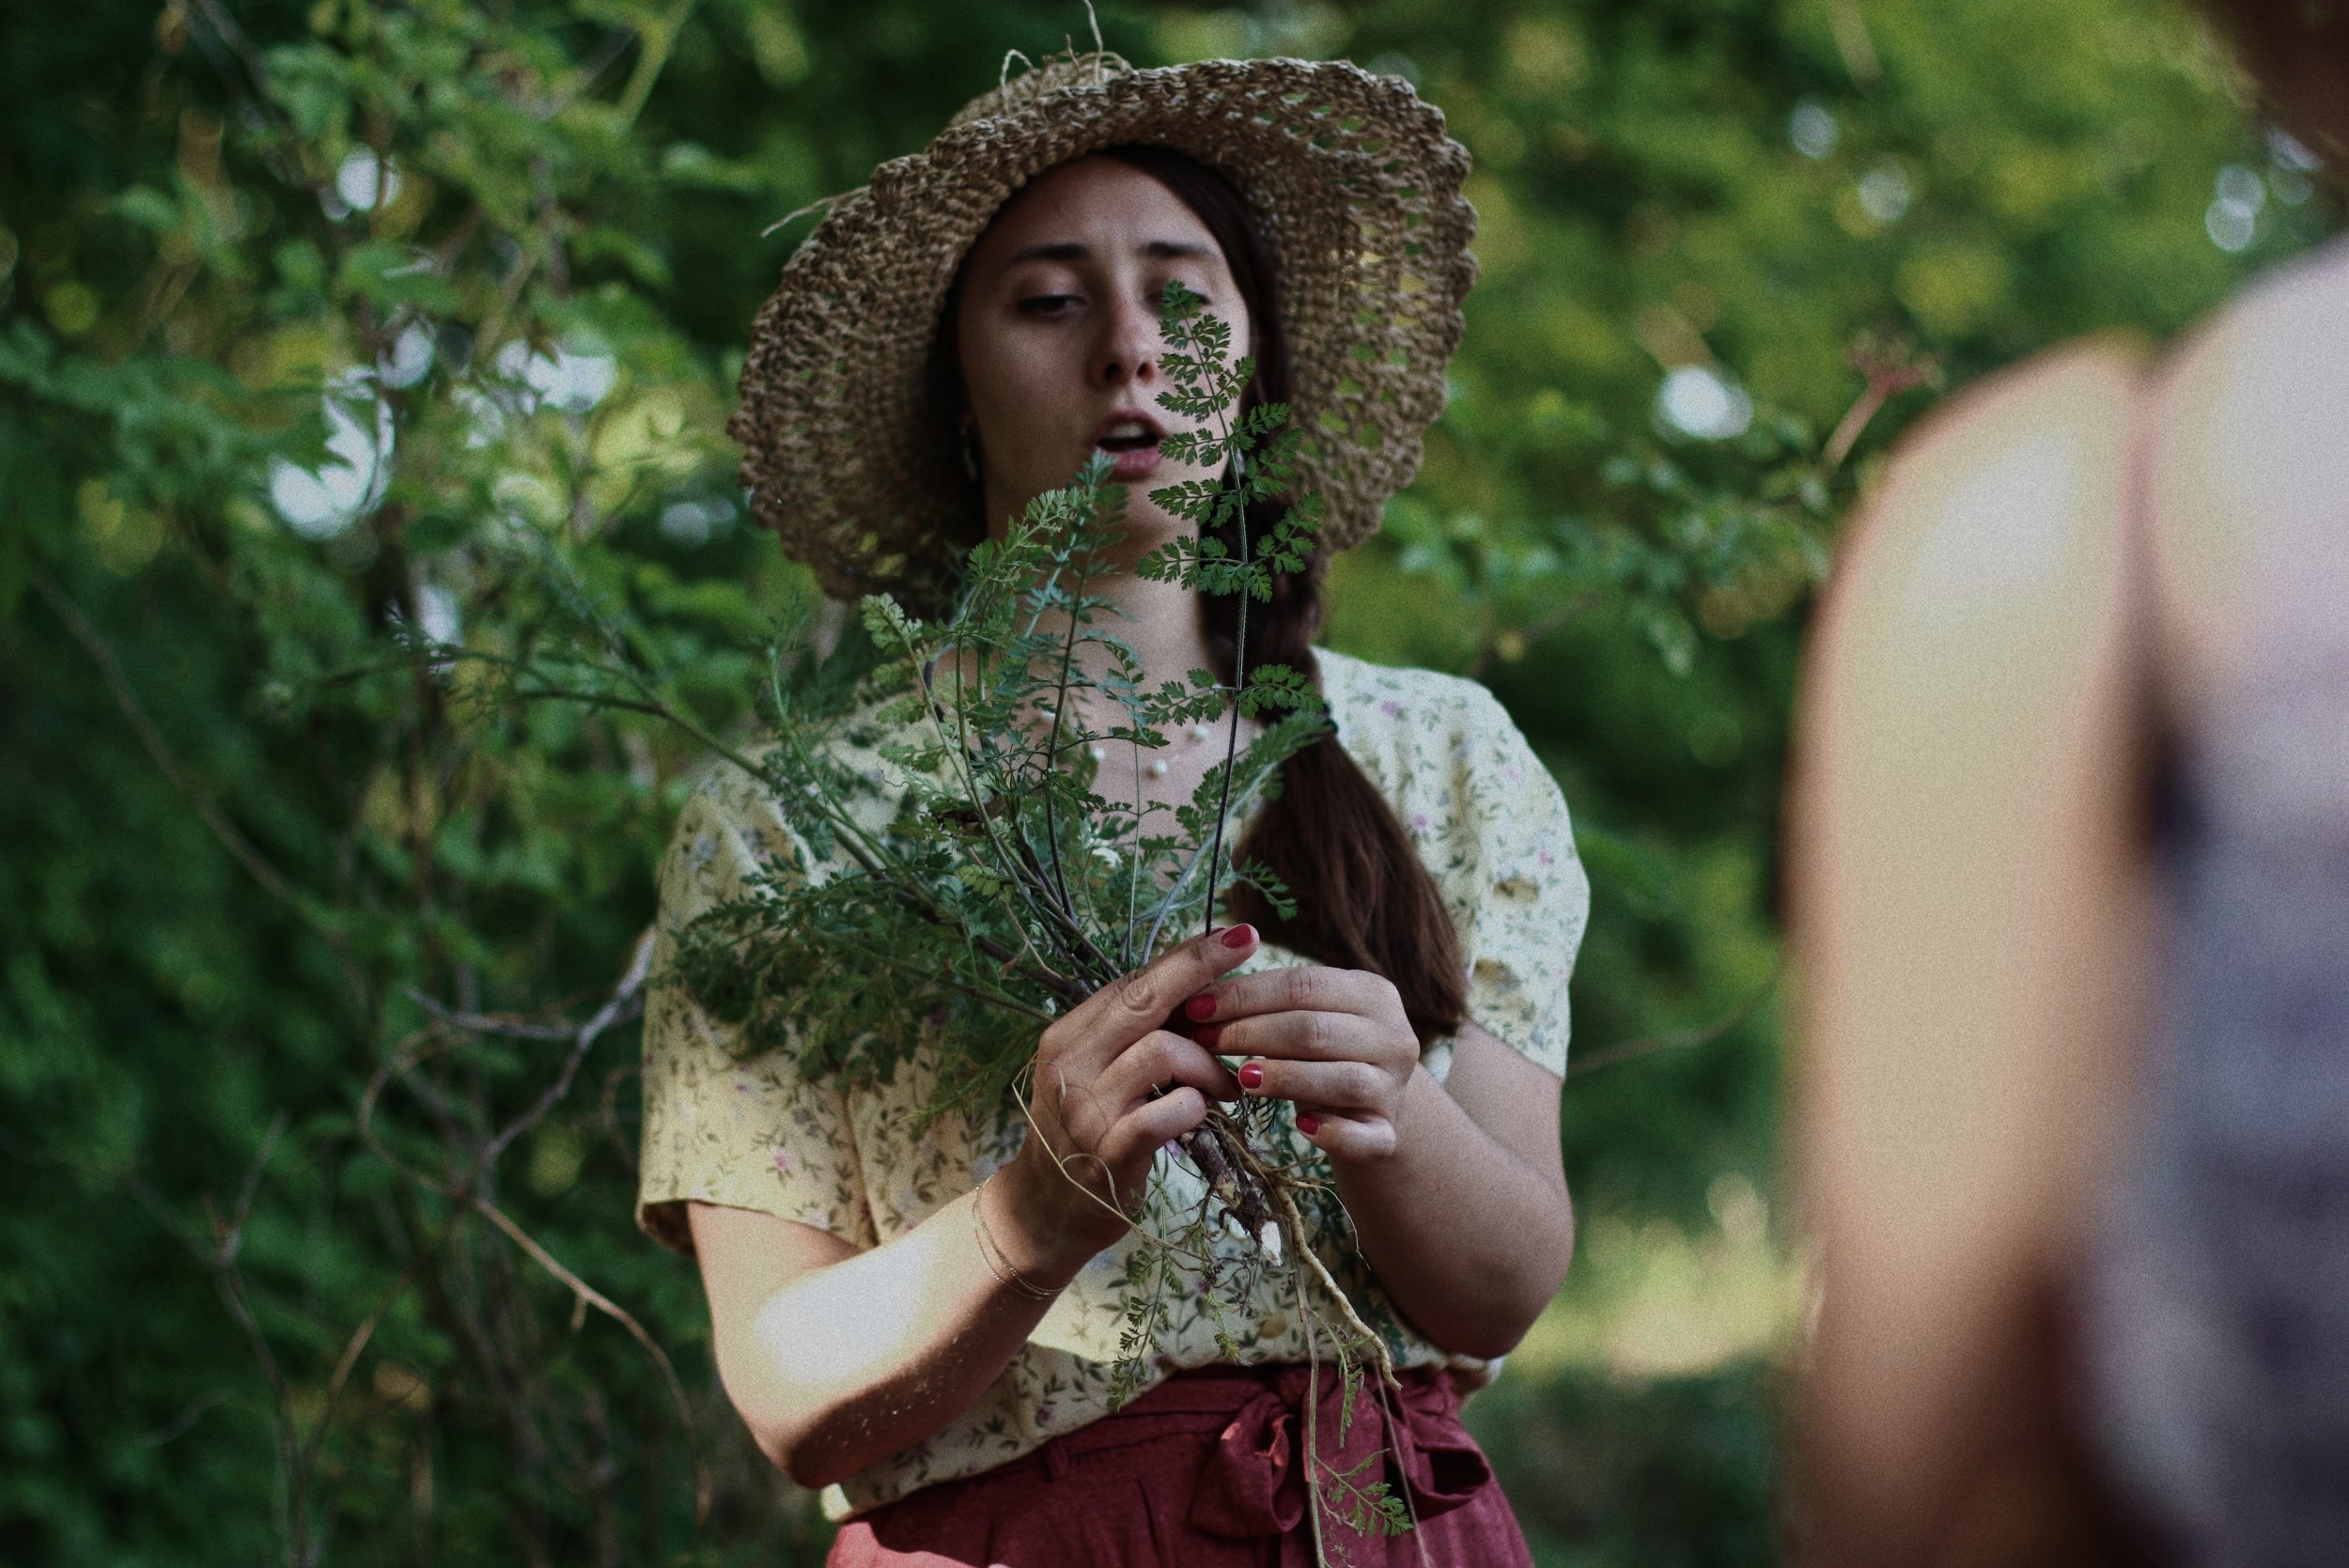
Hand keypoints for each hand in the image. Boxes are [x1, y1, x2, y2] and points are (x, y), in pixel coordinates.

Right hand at [994, 925, 1255, 1269]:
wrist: (1045, 1211)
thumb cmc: (1085, 1134)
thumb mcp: (1096, 1075)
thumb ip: (1133, 1037)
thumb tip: (1200, 989)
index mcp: (1068, 1037)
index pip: (1133, 982)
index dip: (1187, 956)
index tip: (1236, 934)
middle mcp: (1070, 1064)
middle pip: (1144, 1000)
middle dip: (1202, 970)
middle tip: (1252, 950)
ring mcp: (1086, 1108)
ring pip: (1163, 1050)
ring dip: (1209, 1063)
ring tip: (1227, 1085)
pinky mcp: (1108, 1151)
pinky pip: (1169, 1110)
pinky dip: (1198, 1105)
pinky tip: (1204, 1113)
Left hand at [1187, 965, 1420, 1162]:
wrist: (1371, 1104)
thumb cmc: (1324, 1051)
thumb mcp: (1309, 1015)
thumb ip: (1270, 1001)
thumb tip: (1198, 993)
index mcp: (1373, 994)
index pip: (1304, 985)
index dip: (1246, 994)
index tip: (1196, 1006)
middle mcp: (1394, 1037)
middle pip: (1316, 1030)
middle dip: (1251, 1033)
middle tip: (1204, 1040)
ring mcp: (1394, 1089)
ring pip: (1343, 1080)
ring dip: (1287, 1077)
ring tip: (1241, 1078)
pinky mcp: (1387, 1135)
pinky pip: (1364, 1137)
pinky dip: (1332, 1132)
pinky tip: (1300, 1126)